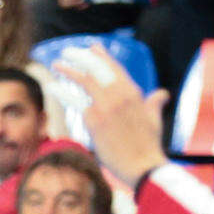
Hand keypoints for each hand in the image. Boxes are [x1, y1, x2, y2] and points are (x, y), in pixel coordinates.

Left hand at [53, 47, 169, 186]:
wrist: (143, 166)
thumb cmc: (149, 146)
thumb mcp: (154, 119)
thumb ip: (155, 103)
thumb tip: (162, 94)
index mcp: (134, 93)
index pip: (115, 68)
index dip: (102, 56)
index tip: (92, 46)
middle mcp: (120, 95)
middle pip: (98, 68)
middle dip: (82, 57)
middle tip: (68, 52)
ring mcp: (107, 106)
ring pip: (85, 80)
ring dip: (69, 69)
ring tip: (56, 63)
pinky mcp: (95, 120)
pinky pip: (75, 101)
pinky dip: (62, 92)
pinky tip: (52, 86)